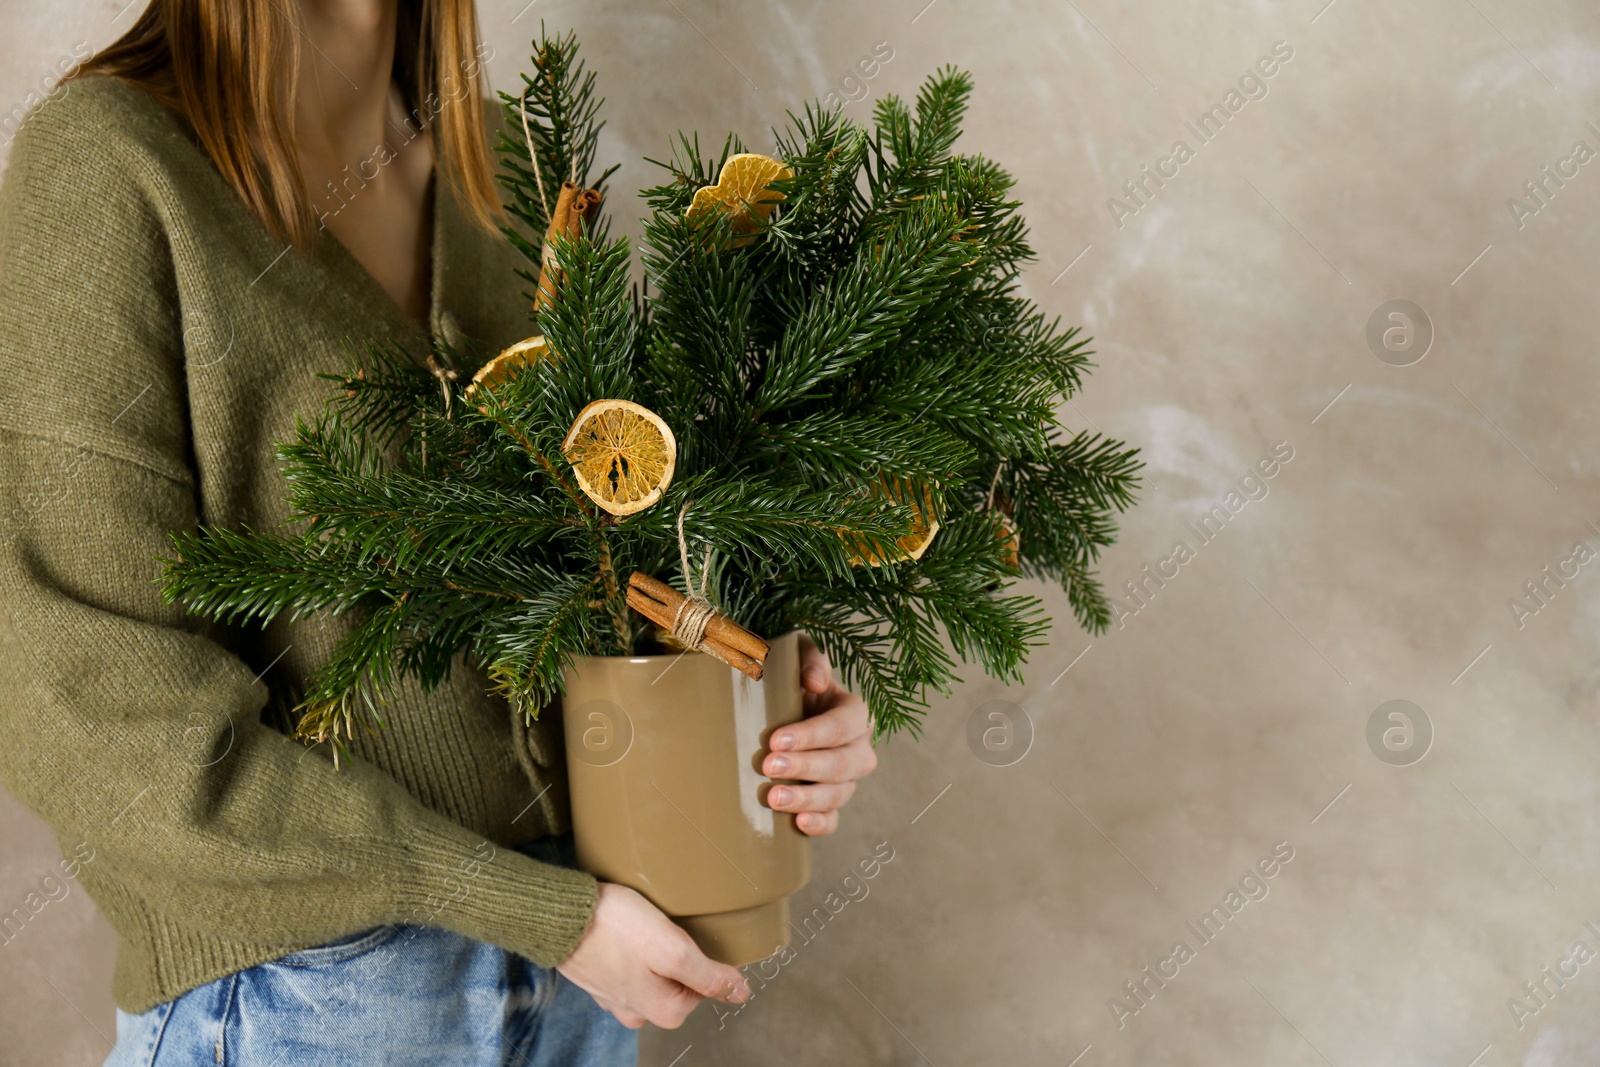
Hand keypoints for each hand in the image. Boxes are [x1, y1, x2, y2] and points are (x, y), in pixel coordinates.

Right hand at [557, 883, 750, 1028]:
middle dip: (677, 953)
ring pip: (653, 975)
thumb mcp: (673, 950)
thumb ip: (709, 976)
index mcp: (665, 1011)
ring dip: (652, 952)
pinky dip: (630, 950)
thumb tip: (741, 993)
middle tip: (665, 925)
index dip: (703, 953)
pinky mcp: (598, 978)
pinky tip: (624, 931)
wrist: (559, 916)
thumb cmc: (616, 928)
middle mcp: (639, 1013)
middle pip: (680, 981)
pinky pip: (627, 967)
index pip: (706, 985)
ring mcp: (616, 998)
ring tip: (644, 925)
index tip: (688, 932)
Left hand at [760, 634, 878, 835]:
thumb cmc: (789, 681)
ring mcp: (846, 780)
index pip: (842, 726)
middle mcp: (858, 748)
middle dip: (805, 766)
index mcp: (854, 713)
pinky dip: (820, 824)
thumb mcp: (799, 657)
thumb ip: (810, 658)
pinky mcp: (829, 803)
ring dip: (807, 798)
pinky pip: (833, 820)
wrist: (774, 712)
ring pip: (838, 794)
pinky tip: (799, 823)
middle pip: (841, 763)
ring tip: (774, 798)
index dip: (812, 734)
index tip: (777, 740)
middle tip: (769, 766)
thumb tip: (814, 681)